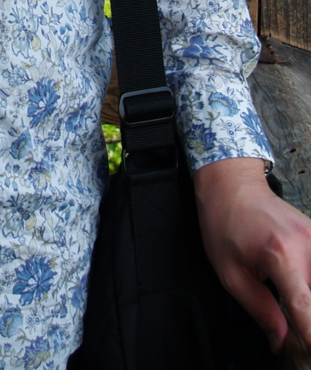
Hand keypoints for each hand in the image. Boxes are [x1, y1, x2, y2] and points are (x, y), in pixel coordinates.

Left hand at [194, 156, 310, 354]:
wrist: (232, 184)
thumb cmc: (224, 223)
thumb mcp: (230, 273)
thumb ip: (260, 309)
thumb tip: (281, 341)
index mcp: (281, 254)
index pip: (305, 306)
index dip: (310, 332)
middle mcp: (307, 243)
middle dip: (306, 315)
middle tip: (279, 308)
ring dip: (307, 294)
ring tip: (281, 286)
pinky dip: (308, 281)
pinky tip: (294, 281)